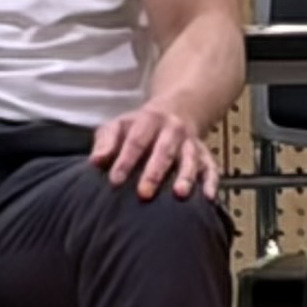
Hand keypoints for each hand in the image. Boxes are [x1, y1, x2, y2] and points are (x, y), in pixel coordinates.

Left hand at [91, 101, 221, 200]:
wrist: (179, 109)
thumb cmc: (142, 125)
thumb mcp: (120, 125)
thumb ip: (106, 142)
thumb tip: (95, 162)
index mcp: (150, 120)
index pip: (136, 141)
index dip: (126, 161)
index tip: (115, 180)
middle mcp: (173, 130)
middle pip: (164, 151)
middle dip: (154, 173)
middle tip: (144, 194)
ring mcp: (191, 143)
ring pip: (190, 159)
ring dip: (186, 177)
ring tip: (180, 194)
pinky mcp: (205, 155)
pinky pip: (211, 168)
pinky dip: (211, 182)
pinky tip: (208, 198)